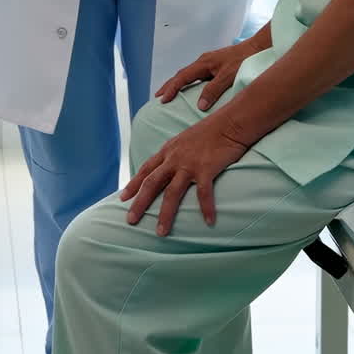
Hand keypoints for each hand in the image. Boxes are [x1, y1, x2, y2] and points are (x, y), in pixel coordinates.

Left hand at [120, 113, 248, 233]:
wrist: (230, 122)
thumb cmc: (211, 130)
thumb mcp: (185, 139)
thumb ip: (175, 153)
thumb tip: (168, 166)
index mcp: (168, 150)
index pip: (146, 169)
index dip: (134, 184)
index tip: (122, 199)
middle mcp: (175, 158)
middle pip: (152, 183)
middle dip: (140, 203)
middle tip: (130, 220)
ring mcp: (189, 163)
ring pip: (172, 193)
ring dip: (165, 214)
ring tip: (160, 232)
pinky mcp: (206, 168)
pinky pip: (203, 193)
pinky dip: (206, 208)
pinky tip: (208, 222)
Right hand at [156, 33, 265, 110]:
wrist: (258, 47)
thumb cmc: (244, 59)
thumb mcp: (229, 75)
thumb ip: (214, 89)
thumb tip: (200, 105)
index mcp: (204, 63)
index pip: (182, 77)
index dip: (172, 88)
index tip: (163, 100)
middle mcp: (204, 61)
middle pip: (182, 74)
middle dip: (169, 85)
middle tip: (158, 97)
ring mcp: (209, 63)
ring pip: (189, 74)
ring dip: (178, 84)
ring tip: (170, 94)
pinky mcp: (216, 66)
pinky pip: (197, 76)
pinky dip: (189, 83)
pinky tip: (190, 90)